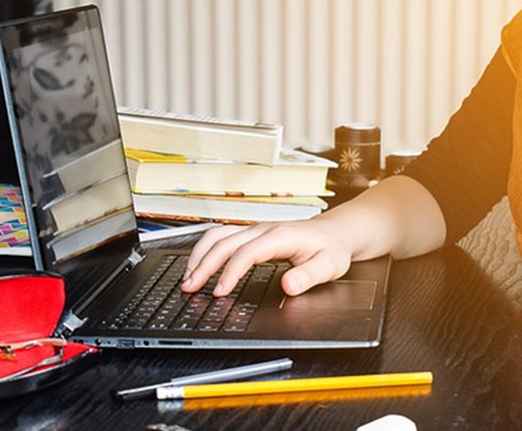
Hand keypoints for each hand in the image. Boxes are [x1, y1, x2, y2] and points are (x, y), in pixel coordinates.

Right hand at [181, 219, 352, 296]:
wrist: (335, 232)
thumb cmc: (331, 249)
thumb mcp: (329, 266)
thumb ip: (308, 276)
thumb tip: (288, 284)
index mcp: (280, 237)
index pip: (247, 253)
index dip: (230, 272)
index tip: (220, 292)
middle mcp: (263, 230)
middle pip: (224, 243)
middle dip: (204, 265)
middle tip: (189, 287)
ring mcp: (255, 229)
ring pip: (218, 236)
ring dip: (199, 255)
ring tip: (187, 277)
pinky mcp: (251, 233)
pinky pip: (221, 236)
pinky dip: (205, 249)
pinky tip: (198, 264)